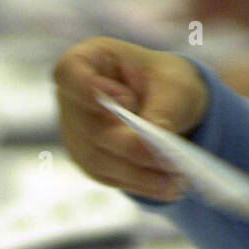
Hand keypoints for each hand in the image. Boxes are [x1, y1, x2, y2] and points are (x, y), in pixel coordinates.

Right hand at [53, 37, 209, 201]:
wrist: (169, 104)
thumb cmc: (167, 83)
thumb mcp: (174, 87)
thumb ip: (162, 111)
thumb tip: (154, 146)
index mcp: (87, 61)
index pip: (70, 73)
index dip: (88, 89)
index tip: (125, 100)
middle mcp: (71, 100)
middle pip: (92, 129)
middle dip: (132, 147)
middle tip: (171, 160)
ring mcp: (75, 135)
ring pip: (101, 161)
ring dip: (140, 174)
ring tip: (178, 181)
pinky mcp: (89, 163)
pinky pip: (111, 178)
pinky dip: (141, 184)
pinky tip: (169, 187)